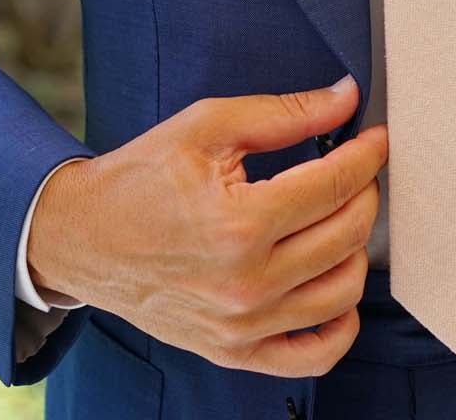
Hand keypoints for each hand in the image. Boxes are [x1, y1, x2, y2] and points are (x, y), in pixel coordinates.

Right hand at [26, 74, 386, 375]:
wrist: (80, 238)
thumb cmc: (139, 178)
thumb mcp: (205, 127)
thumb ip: (283, 114)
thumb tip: (345, 98)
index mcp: (239, 223)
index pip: (335, 185)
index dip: (367, 154)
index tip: (376, 138)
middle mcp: (246, 284)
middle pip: (349, 235)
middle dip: (364, 192)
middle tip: (352, 170)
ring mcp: (242, 326)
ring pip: (344, 292)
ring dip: (356, 248)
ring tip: (338, 218)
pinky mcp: (233, 351)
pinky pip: (314, 357)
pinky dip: (340, 325)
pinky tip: (333, 286)